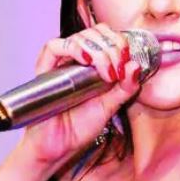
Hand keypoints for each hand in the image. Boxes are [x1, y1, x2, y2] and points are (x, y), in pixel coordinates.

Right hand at [19, 23, 141, 164]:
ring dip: (98, 49)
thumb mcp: (110, 106)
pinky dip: (72, 48)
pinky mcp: (44, 70)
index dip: (119, 42)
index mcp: (91, 66)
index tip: (127, 60)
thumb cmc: (78, 128)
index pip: (105, 37)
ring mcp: (58, 64)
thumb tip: (135, 65)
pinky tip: (85, 60)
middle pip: (93, 33)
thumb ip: (125, 88)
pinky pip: (53, 47)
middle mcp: (74, 61)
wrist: (58, 147)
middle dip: (112, 46)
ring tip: (107, 71)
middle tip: (118, 68)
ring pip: (78, 37)